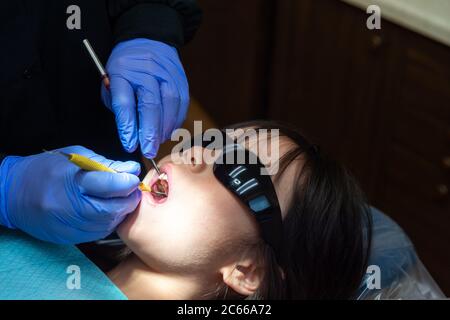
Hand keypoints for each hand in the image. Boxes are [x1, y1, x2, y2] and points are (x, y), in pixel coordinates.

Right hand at [0, 146, 141, 243]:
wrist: (12, 194)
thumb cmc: (44, 170)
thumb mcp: (73, 156)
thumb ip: (105, 164)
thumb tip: (131, 168)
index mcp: (70, 182)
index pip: (108, 185)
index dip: (126, 182)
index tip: (133, 177)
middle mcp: (69, 207)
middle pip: (111, 208)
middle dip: (128, 199)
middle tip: (132, 190)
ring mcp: (68, 226)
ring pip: (107, 224)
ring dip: (121, 212)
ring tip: (121, 199)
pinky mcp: (69, 238)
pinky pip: (98, 233)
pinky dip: (108, 222)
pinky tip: (108, 211)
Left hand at [102, 38, 189, 157]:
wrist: (149, 40)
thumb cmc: (128, 67)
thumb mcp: (112, 81)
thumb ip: (119, 106)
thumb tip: (130, 134)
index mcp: (123, 71)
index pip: (124, 101)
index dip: (127, 125)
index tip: (129, 144)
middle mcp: (146, 70)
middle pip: (150, 104)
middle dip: (150, 132)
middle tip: (148, 150)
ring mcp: (167, 73)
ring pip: (170, 104)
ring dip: (165, 127)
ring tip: (159, 141)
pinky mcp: (181, 79)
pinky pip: (182, 103)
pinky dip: (176, 120)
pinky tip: (170, 129)